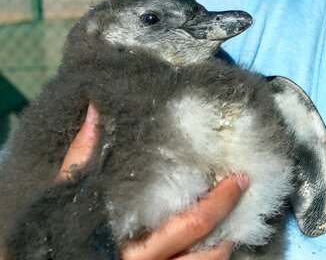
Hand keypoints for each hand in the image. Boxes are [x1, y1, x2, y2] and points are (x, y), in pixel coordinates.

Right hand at [57, 104, 246, 258]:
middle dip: (229, 215)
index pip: (191, 224)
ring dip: (223, 246)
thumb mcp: (66, 197)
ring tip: (232, 221)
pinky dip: (206, 259)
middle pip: (207, 250)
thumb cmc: (53, 235)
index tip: (240, 176)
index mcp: (132, 248)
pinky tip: (210, 243)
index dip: (221, 201)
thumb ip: (83, 157)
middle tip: (244, 185)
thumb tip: (96, 109)